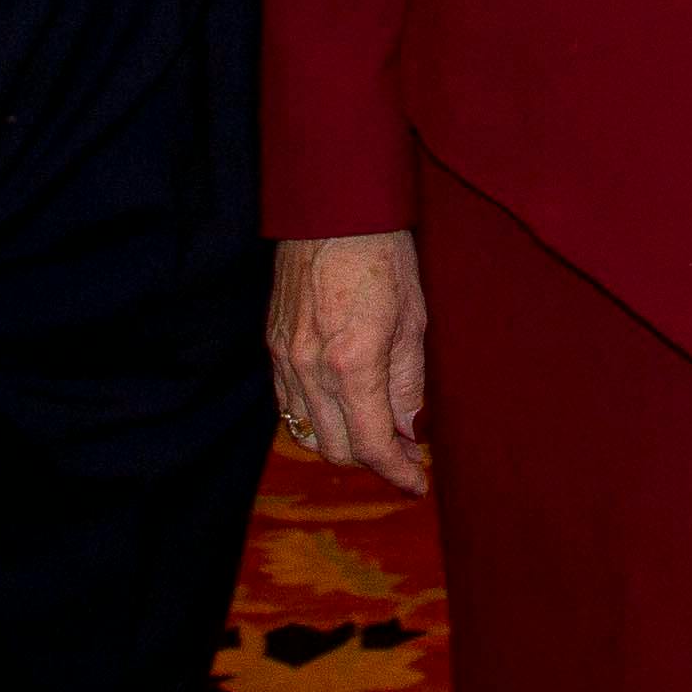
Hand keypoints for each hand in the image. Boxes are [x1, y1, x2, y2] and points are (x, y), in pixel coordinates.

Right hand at [269, 230, 433, 492]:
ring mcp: (286, 358)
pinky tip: (343, 405)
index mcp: (352, 363)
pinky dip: (316, 417)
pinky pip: (289, 404)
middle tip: (403, 452)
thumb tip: (410, 430)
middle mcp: (311, 368)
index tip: (417, 482)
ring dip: (343, 441)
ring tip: (375, 429)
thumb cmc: (383, 255)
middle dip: (372, 460)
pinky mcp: (274, 346)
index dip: (397, 472)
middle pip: (336, 449)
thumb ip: (409, 383)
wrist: (334, 209)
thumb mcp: (413, 319)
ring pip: (309, 432)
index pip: (371, 445)